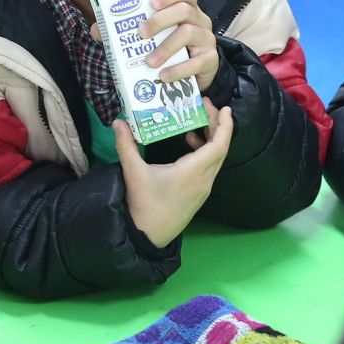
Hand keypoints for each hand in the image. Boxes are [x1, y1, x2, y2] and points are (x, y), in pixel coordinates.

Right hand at [116, 99, 233, 247]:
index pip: (218, 145)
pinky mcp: (199, 195)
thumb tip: (118, 122)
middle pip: (221, 149)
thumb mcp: (133, 172)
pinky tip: (188, 145)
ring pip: (215, 159)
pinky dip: (204, 153)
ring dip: (211, 139)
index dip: (224, 125)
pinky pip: (209, 168)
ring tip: (195, 122)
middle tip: (206, 107)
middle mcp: (204, 180)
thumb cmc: (143, 205)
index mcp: (193, 172)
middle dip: (217, 126)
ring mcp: (203, 189)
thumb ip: (126, 145)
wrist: (146, 237)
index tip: (225, 108)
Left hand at [143, 0, 219, 92]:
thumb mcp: (157, 36)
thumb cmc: (171, 51)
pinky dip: (177, 70)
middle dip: (160, 20)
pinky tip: (163, 76)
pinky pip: (196, 63)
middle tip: (141, 34)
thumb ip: (135, 28)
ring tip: (149, 62)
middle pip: (184, 10)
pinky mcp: (211, 60)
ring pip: (189, 34)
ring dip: (166, 48)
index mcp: (188, 9)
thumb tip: (100, 29)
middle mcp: (200, 21)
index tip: (152, 3)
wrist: (192, 77)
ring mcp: (207, 40)